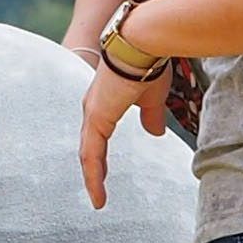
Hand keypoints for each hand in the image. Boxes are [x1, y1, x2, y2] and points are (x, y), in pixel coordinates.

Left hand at [78, 54, 174, 208]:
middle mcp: (94, 107)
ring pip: (88, 154)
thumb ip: (151, 116)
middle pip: (88, 145)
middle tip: (96, 191)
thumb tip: (155, 133)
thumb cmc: (149, 62)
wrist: (143, 41)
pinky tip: (98, 195)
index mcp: (105, 102)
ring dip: (92, 179)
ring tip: (98, 201)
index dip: (99, 154)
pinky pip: (91, 155)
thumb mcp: (152, 96)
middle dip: (92, 170)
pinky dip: (93, 176)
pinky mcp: (97, 118)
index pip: (97, 134)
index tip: (102, 172)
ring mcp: (93, 112)